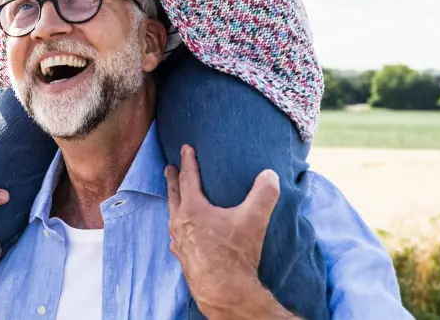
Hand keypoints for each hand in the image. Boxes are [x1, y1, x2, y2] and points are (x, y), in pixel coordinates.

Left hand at [165, 146, 293, 319]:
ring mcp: (178, 242)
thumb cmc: (236, 255)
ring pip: (172, 215)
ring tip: (176, 198)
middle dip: (173, 179)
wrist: (225, 292)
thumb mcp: (254, 220)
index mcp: (193, 210)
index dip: (188, 161)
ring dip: (174, 203)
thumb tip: (270, 174)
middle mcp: (180, 224)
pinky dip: (179, 225)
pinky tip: (184, 232)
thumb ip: (264, 194)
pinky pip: (176, 235)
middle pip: (174, 195)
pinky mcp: (183, 258)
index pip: (188, 178)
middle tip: (169, 168)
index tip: (185, 148)